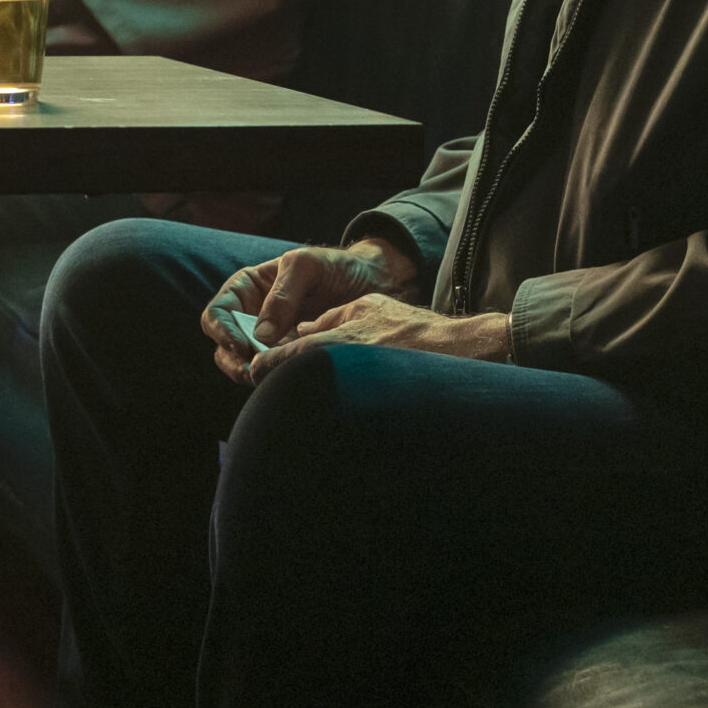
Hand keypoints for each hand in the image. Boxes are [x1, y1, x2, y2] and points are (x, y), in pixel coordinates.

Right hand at [201, 238, 424, 382]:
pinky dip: (274, 378)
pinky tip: (289, 379)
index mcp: (249, 288)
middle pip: (224, 343)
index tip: (240, 345)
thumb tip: (260, 335)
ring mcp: (272, 339)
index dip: (222, 330)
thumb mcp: (307, 266)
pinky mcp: (291, 357)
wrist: (373, 284)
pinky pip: (274, 371)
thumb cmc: (337, 266)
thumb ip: (283, 294)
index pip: (218, 312)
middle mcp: (254, 315)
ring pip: (244, 363)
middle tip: (252, 371)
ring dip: (251, 373)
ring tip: (269, 379)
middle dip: (232, 359)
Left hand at [244, 297, 509, 384]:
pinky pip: (339, 399)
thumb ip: (330, 317)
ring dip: (304, 391)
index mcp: (337, 340)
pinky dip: (328, 397)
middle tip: (268, 385)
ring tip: (294, 394)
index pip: (287, 355)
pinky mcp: (371, 401)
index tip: (254, 370)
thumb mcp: (365, 307)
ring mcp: (357, 384)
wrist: (454, 350)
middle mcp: (343, 364)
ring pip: (316, 391)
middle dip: (281, 382)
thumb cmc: (409, 326)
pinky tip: (327, 399)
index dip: (266, 364)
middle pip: (297, 378)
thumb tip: (302, 331)